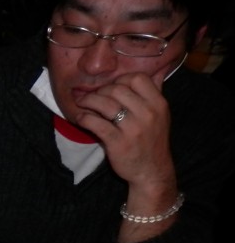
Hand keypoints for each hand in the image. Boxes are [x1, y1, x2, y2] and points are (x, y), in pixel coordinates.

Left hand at [74, 72, 175, 192]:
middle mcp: (148, 113)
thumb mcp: (161, 116)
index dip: (120, 79)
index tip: (111, 87)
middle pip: (118, 89)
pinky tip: (81, 118)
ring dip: (89, 101)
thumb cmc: (152, 141)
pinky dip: (85, 118)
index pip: (138, 78)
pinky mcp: (118, 143)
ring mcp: (133, 128)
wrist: (152, 170)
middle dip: (100, 91)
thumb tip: (157, 71)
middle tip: (91, 96)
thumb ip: (156, 94)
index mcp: (158, 104)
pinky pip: (97, 124)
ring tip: (82, 104)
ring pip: (106, 104)